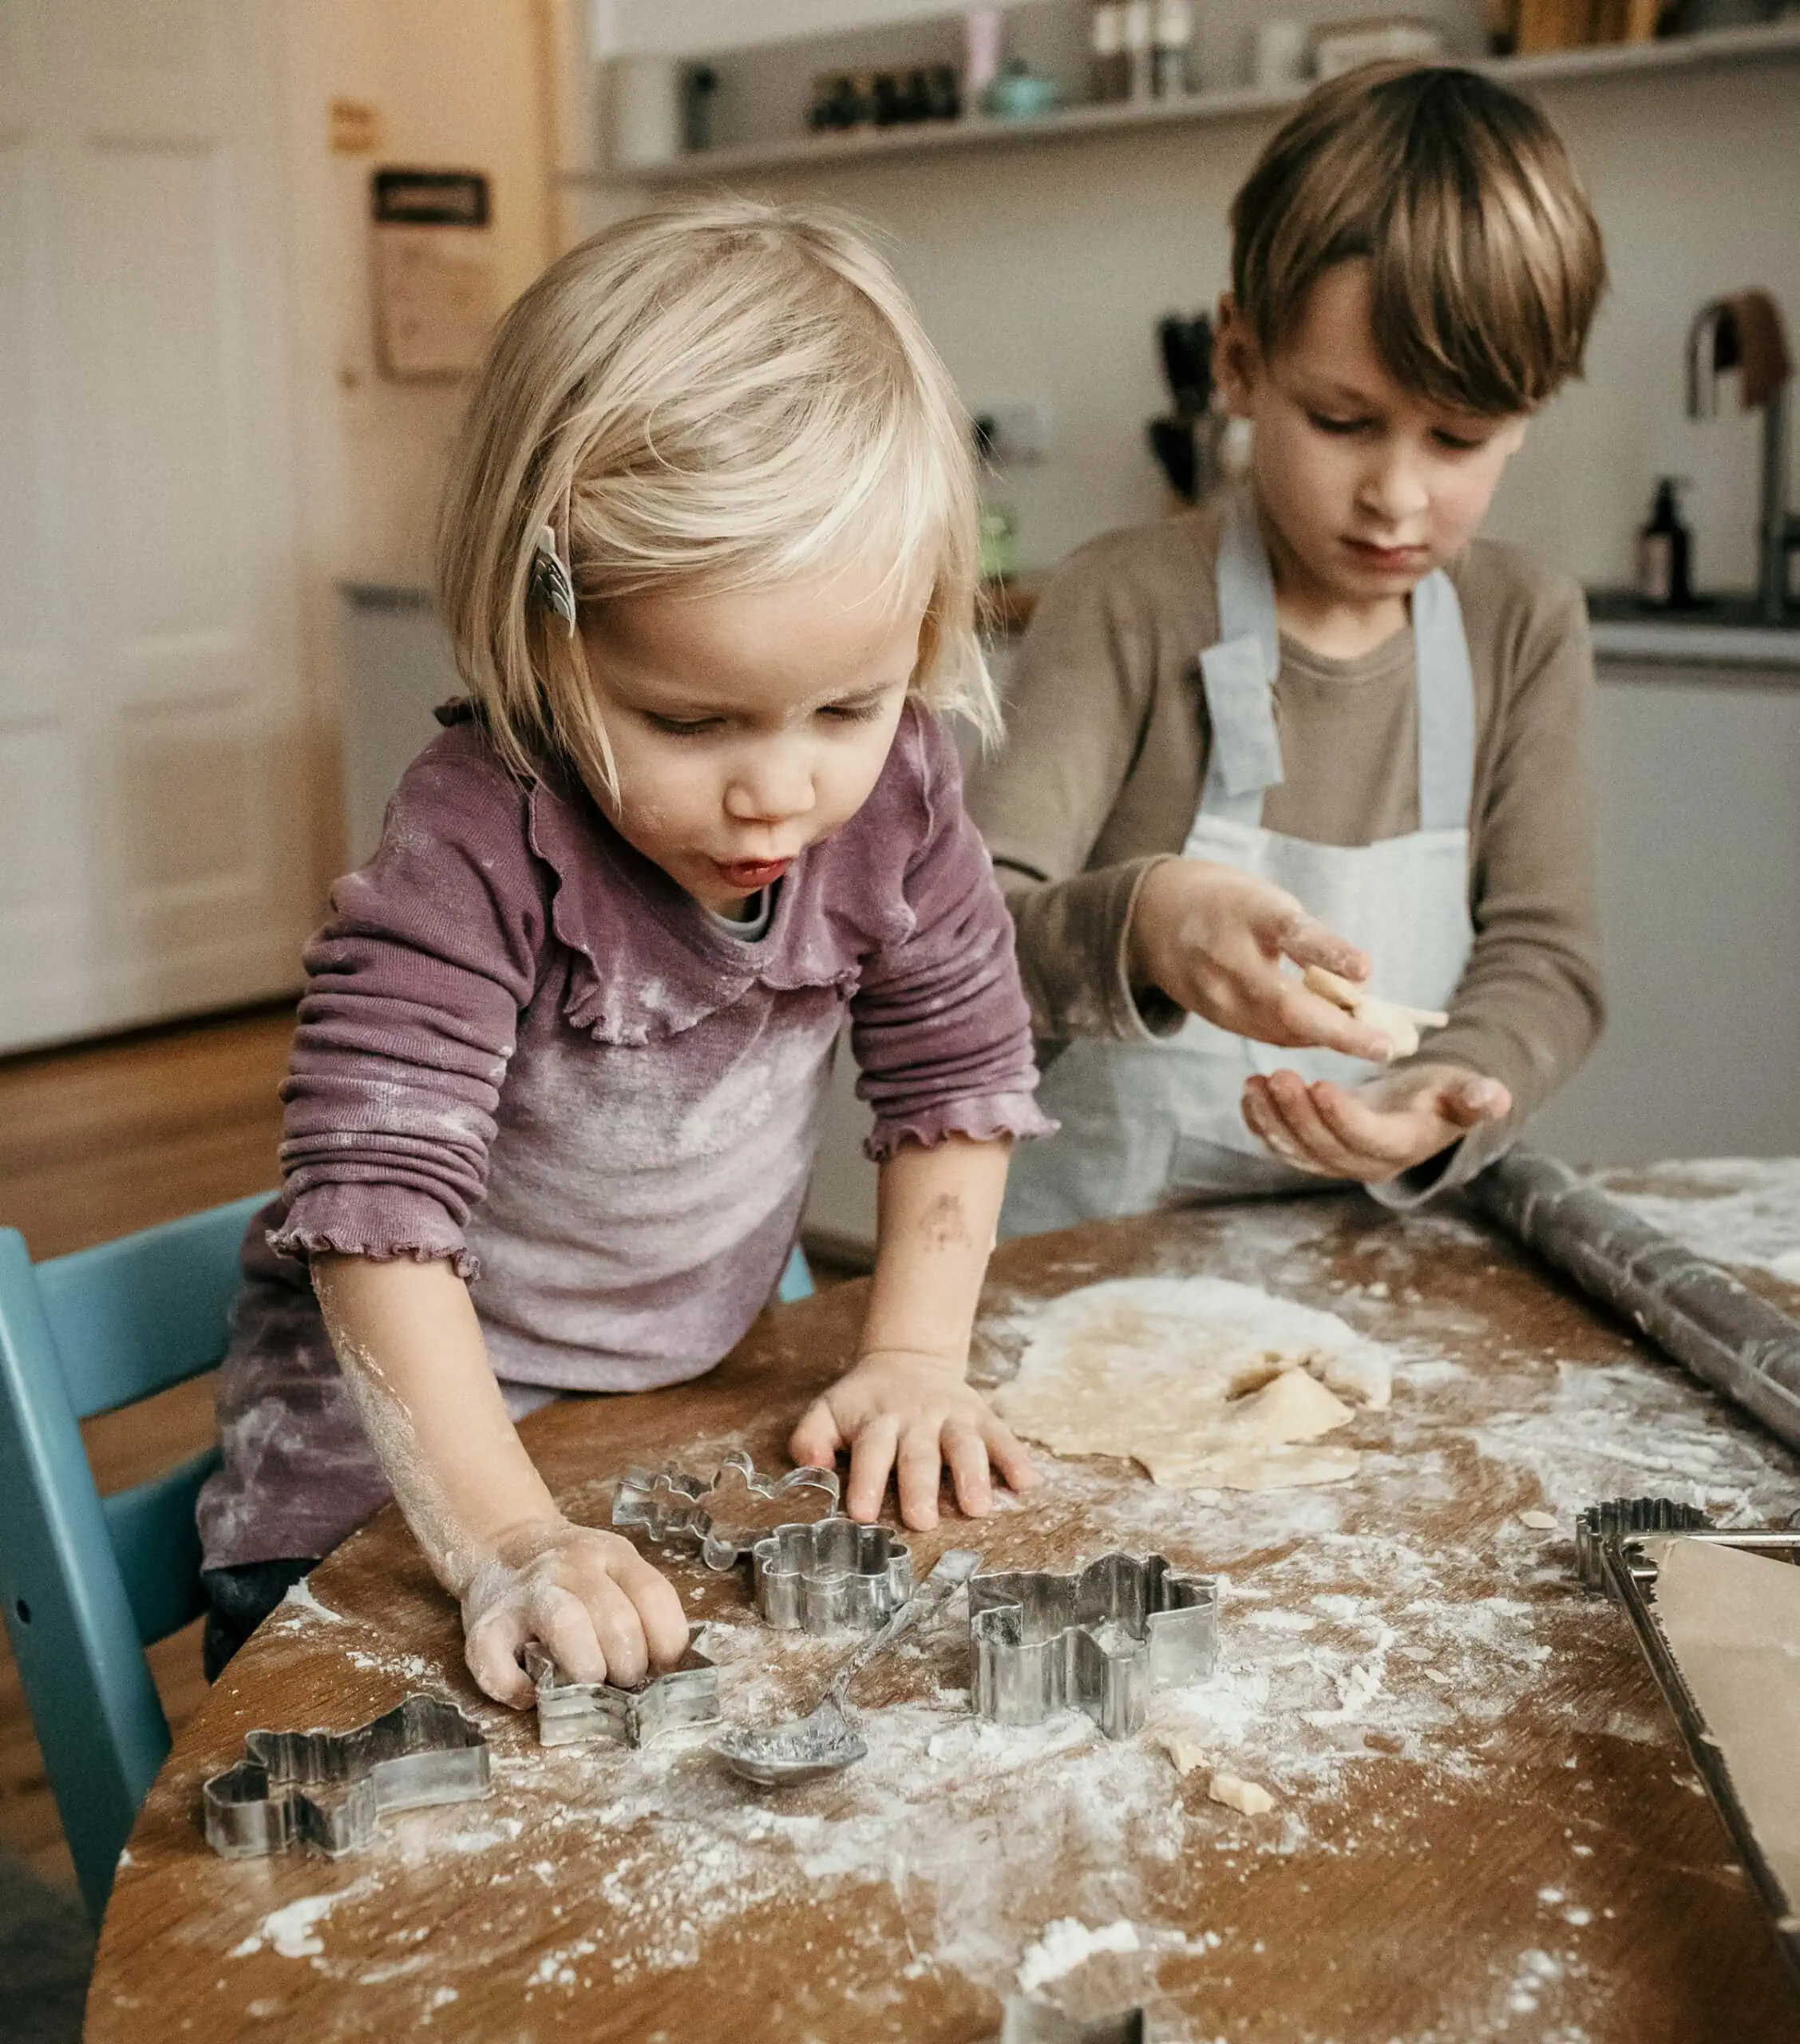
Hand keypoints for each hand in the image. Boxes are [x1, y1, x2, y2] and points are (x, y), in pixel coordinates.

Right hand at [459, 1517, 688, 1708]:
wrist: (506, 1545)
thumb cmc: (574, 1576)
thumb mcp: (617, 1571)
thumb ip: (642, 1608)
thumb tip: (669, 1669)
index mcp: (612, 1555)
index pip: (653, 1596)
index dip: (666, 1643)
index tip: (661, 1667)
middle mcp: (571, 1567)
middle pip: (616, 1620)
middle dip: (628, 1666)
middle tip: (621, 1679)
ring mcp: (527, 1593)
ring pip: (567, 1625)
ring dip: (587, 1669)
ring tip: (588, 1684)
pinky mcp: (486, 1624)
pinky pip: (497, 1662)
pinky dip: (517, 1688)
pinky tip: (532, 1692)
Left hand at [788, 1349, 1037, 1531]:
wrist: (909, 1359)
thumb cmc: (864, 1402)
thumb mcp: (829, 1410)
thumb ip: (811, 1437)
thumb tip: (812, 1466)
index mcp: (877, 1420)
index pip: (870, 1450)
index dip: (865, 1480)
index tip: (861, 1513)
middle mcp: (917, 1418)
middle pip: (919, 1453)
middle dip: (920, 1486)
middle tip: (922, 1520)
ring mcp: (953, 1416)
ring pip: (964, 1443)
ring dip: (972, 1473)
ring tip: (978, 1507)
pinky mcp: (982, 1416)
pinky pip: (1002, 1435)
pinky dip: (1015, 1458)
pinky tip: (1026, 1483)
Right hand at [1128, 859, 1390, 1060]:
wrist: (1155, 917)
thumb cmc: (1231, 903)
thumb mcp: (1267, 902)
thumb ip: (1307, 940)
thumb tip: (1358, 986)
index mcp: (1247, 913)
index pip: (1292, 933)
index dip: (1330, 952)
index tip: (1366, 970)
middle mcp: (1227, 956)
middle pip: (1285, 1002)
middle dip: (1339, 1030)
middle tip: (1384, 1047)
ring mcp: (1216, 993)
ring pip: (1279, 1028)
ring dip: (1327, 1038)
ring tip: (1373, 1044)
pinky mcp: (1213, 1016)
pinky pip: (1266, 1034)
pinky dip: (1301, 1036)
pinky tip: (1328, 1036)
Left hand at [1241, 1061, 1511, 1183]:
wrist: (1418, 1109)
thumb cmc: (1440, 1094)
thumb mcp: (1459, 1090)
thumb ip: (1474, 1096)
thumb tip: (1497, 1096)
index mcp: (1402, 1147)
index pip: (1367, 1138)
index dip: (1342, 1116)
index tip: (1320, 1085)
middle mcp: (1366, 1165)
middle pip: (1325, 1146)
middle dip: (1297, 1113)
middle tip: (1277, 1076)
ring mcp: (1337, 1163)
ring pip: (1298, 1150)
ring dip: (1272, 1120)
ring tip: (1255, 1084)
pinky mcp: (1315, 1154)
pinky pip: (1284, 1146)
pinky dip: (1262, 1124)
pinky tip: (1249, 1095)